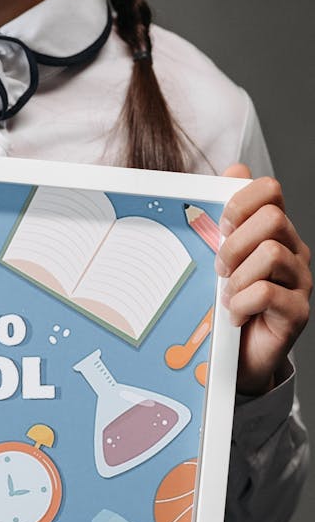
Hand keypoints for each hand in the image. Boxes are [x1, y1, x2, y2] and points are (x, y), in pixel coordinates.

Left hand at [217, 165, 310, 395]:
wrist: (238, 353)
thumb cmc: (228, 297)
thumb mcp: (220, 253)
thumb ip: (226, 214)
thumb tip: (235, 168)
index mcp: (274, 231)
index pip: (270, 190)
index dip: (242, 200)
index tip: (221, 224)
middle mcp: (293, 251)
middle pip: (273, 218)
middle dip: (236, 241)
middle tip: (221, 267)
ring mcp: (299, 281)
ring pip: (271, 253)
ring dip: (238, 275)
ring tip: (227, 293)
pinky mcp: (297, 312)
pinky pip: (268, 293)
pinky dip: (242, 302)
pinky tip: (236, 313)